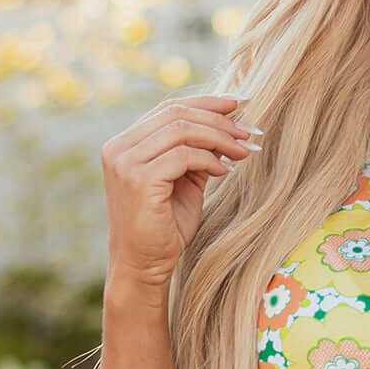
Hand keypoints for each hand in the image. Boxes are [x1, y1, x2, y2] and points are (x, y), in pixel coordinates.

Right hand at [100, 93, 261, 292]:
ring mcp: (125, 162)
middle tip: (250, 132)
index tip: (240, 104)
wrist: (144, 266)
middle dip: (219, 120)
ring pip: (181, 130)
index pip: (169, 108)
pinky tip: (225, 172)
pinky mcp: (138, 180)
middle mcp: (119, 148)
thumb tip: (229, 125)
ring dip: (220, 137)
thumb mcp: (184, 181)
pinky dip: (209, 160)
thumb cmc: (165, 227)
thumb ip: (197, 153)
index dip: (206, 103)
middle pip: (176, 114)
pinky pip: (183, 155)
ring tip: (245, 151)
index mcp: (126, 143)